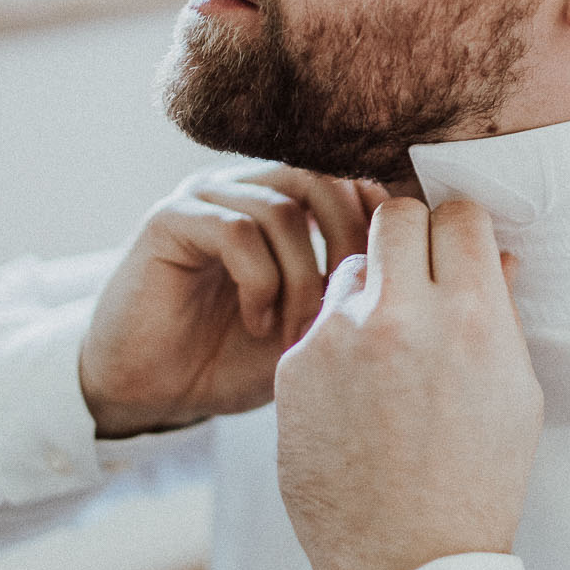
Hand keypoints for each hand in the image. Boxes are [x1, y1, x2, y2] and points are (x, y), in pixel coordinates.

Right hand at [79, 163, 383, 437]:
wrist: (148, 390)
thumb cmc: (232, 361)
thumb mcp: (312, 327)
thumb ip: (354, 291)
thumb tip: (420, 274)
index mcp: (285, 202)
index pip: (352, 180)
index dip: (380, 225)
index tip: (398, 281)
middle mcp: (247, 188)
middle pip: (325, 178)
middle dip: (349, 246)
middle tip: (352, 308)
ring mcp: (206, 198)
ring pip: (282, 209)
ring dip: (303, 277)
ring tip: (299, 331)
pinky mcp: (169, 220)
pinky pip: (235, 231)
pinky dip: (259, 282)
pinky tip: (259, 323)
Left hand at [275, 198, 543, 569]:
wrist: (406, 562)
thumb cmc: (475, 482)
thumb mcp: (515, 394)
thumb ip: (499, 313)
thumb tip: (492, 253)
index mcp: (471, 317)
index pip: (458, 213)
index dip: (459, 229)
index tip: (456, 249)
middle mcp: (401, 315)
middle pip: (395, 214)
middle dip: (410, 236)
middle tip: (417, 272)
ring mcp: (340, 338)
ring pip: (351, 264)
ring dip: (371, 287)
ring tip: (386, 345)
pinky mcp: (295, 367)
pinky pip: (320, 321)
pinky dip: (338, 340)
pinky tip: (355, 389)